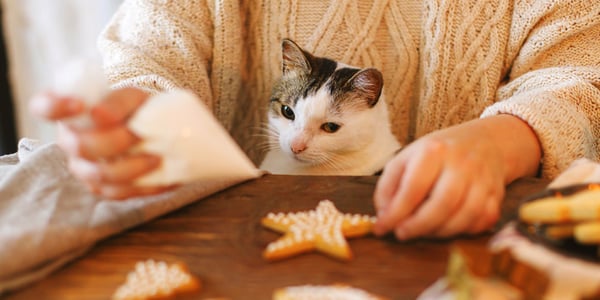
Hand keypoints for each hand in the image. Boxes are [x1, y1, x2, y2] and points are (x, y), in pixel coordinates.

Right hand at [30, 87, 173, 198]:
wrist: (155, 131)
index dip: (55, 107)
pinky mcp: (102, 187)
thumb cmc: (136, 110)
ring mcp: (84, 167)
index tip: (81, 104)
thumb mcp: (133, 98)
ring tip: (156, 158)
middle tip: (139, 134)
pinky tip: (161, 177)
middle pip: (80, 146)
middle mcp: (70, 141)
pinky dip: (143, 185)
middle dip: (114, 141)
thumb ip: (117, 102)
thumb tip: (100, 114)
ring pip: (99, 175)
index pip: (44, 107)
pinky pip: (118, 192)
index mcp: (69, 112)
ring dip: (130, 167)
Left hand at [372, 115, 540, 239]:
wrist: (486, 142)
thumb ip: (389, 185)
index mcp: (434, 150)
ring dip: (438, 232)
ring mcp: (483, 180)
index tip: (382, 228)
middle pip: (442, 204)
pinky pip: (479, 223)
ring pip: (463, 217)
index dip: (395, 213)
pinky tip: (446, 226)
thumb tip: (383, 217)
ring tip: (422, 231)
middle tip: (402, 234)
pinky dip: (461, 231)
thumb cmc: (438, 153)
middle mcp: (462, 164)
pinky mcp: (496, 196)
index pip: (413, 188)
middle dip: (418, 226)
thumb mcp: (407, 158)